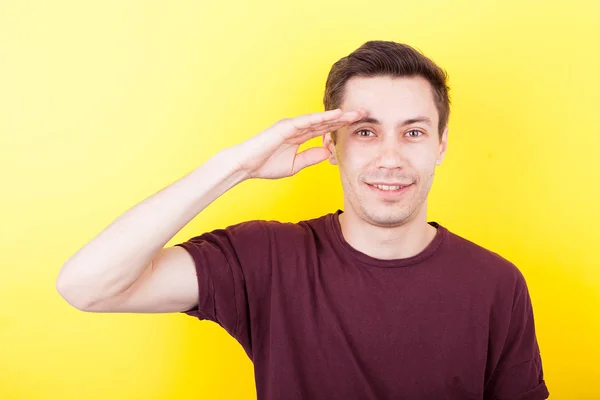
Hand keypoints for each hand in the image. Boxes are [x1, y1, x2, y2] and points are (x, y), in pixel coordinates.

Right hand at [229, 108, 364, 179]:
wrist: (245, 166)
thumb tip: (328, 153)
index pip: (325, 130)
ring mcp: (292, 125)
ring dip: (339, 115)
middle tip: (365, 114)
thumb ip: (311, 157)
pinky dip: (322, 118)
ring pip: (320, 119)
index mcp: (300, 136)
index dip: (341, 127)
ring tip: (356, 113)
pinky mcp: (286, 126)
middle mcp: (298, 127)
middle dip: (346, 118)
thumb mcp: (295, 164)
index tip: (358, 126)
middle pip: (326, 121)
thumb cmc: (265, 165)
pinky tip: (337, 115)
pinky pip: (308, 121)